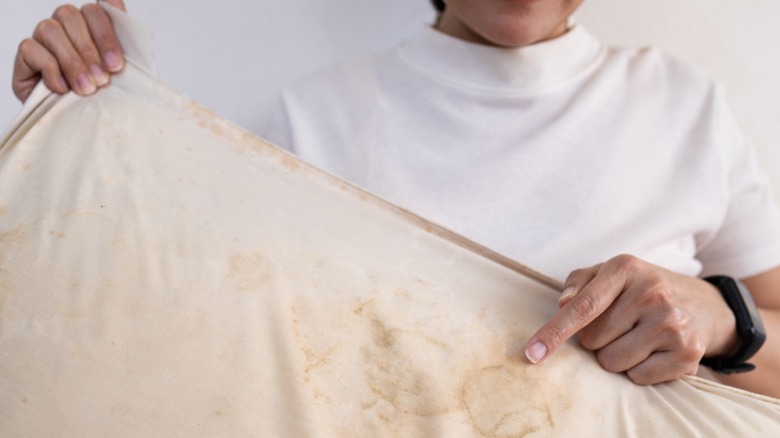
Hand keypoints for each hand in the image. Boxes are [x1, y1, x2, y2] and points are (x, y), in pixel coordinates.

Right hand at [12, 0, 126, 101]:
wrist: (75, 125)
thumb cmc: (101, 99)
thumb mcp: (122, 80)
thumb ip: (129, 58)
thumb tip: (136, 40)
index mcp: (92, 26)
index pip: (99, 9)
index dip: (107, 27)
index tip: (117, 62)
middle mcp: (66, 26)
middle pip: (72, 15)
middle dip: (90, 50)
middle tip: (103, 80)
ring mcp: (43, 38)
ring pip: (50, 30)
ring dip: (71, 61)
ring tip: (86, 88)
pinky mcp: (25, 55)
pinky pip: (32, 49)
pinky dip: (50, 69)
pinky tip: (62, 89)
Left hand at [524, 254, 738, 384]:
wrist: (702, 304)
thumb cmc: (641, 288)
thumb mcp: (610, 273)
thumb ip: (579, 283)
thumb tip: (562, 303)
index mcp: (625, 268)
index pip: (582, 306)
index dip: (554, 332)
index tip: (532, 353)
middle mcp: (652, 293)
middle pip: (592, 340)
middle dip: (596, 338)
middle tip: (620, 324)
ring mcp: (672, 323)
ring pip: (611, 362)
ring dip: (615, 356)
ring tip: (637, 336)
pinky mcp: (688, 353)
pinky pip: (637, 378)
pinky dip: (638, 370)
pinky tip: (653, 350)